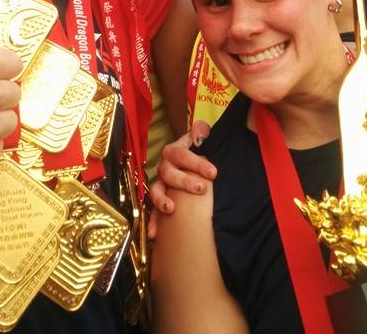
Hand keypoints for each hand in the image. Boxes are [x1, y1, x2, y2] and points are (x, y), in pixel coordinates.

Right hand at [147, 119, 216, 238]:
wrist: (195, 166)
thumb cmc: (199, 153)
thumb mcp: (202, 139)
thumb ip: (201, 132)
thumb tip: (200, 132)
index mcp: (174, 152)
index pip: (181, 154)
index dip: (195, 163)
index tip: (213, 173)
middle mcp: (165, 167)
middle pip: (169, 173)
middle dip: (184, 181)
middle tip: (201, 189)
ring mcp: (161, 184)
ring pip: (157, 190)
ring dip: (162, 200)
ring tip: (171, 209)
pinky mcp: (161, 200)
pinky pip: (154, 210)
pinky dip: (153, 222)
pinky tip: (154, 234)